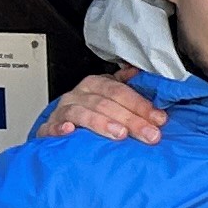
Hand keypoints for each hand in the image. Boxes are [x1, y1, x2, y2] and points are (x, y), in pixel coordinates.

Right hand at [36, 73, 167, 142]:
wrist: (60, 127)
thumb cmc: (90, 112)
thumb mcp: (110, 97)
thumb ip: (128, 87)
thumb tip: (141, 73)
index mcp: (95, 85)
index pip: (119, 91)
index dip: (140, 104)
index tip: (159, 119)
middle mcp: (78, 95)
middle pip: (105, 104)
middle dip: (130, 120)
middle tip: (149, 134)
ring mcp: (63, 110)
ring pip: (82, 113)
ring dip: (102, 123)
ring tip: (120, 134)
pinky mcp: (48, 127)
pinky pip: (52, 126)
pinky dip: (59, 128)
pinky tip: (70, 131)